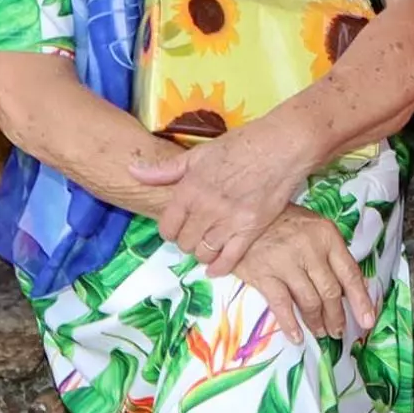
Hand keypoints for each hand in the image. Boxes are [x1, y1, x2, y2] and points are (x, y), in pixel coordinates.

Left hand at [133, 118, 318, 275]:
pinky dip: (220, 267)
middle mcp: (205, 208)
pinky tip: (216, 267)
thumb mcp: (199, 153)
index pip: (167, 226)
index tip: (177, 228)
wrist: (281, 147)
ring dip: (202, 253)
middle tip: (194, 236)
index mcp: (189, 189)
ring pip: (204, 253)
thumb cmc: (241, 145)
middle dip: (186, 241)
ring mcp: (228, 221)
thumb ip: (165, 169)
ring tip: (207, 246)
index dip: (170, 230)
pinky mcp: (251, 229)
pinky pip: (230, 259)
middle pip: (184, 242)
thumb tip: (133, 172)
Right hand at [222, 204, 373, 342]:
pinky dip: (291, 325)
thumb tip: (353, 287)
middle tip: (338, 331)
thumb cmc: (282, 222)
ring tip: (321, 332)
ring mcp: (286, 262)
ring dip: (317, 322)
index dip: (361, 301)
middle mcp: (310, 249)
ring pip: (310, 301)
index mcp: (327, 236)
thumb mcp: (314, 228)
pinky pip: (282, 305)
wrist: (244, 216)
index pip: (350, 274)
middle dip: (337, 316)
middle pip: (331, 292)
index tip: (367, 320)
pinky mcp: (264, 274)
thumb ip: (332, 254)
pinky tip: (297, 336)